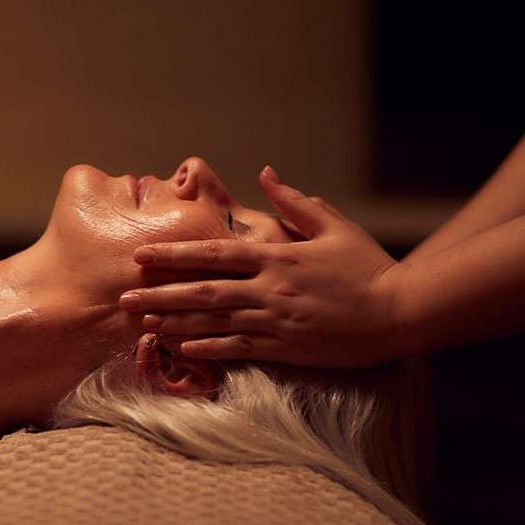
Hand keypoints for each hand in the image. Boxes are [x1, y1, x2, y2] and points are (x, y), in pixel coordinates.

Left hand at [119, 166, 410, 367]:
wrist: (400, 312)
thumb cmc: (369, 266)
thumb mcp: (334, 227)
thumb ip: (295, 203)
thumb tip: (265, 175)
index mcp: (278, 257)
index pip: (215, 254)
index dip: (175, 254)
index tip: (142, 255)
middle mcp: (270, 289)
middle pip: (203, 290)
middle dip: (160, 293)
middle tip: (123, 296)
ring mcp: (276, 321)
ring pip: (214, 322)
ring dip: (175, 322)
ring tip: (143, 323)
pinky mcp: (287, 349)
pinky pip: (240, 350)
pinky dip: (209, 350)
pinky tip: (183, 350)